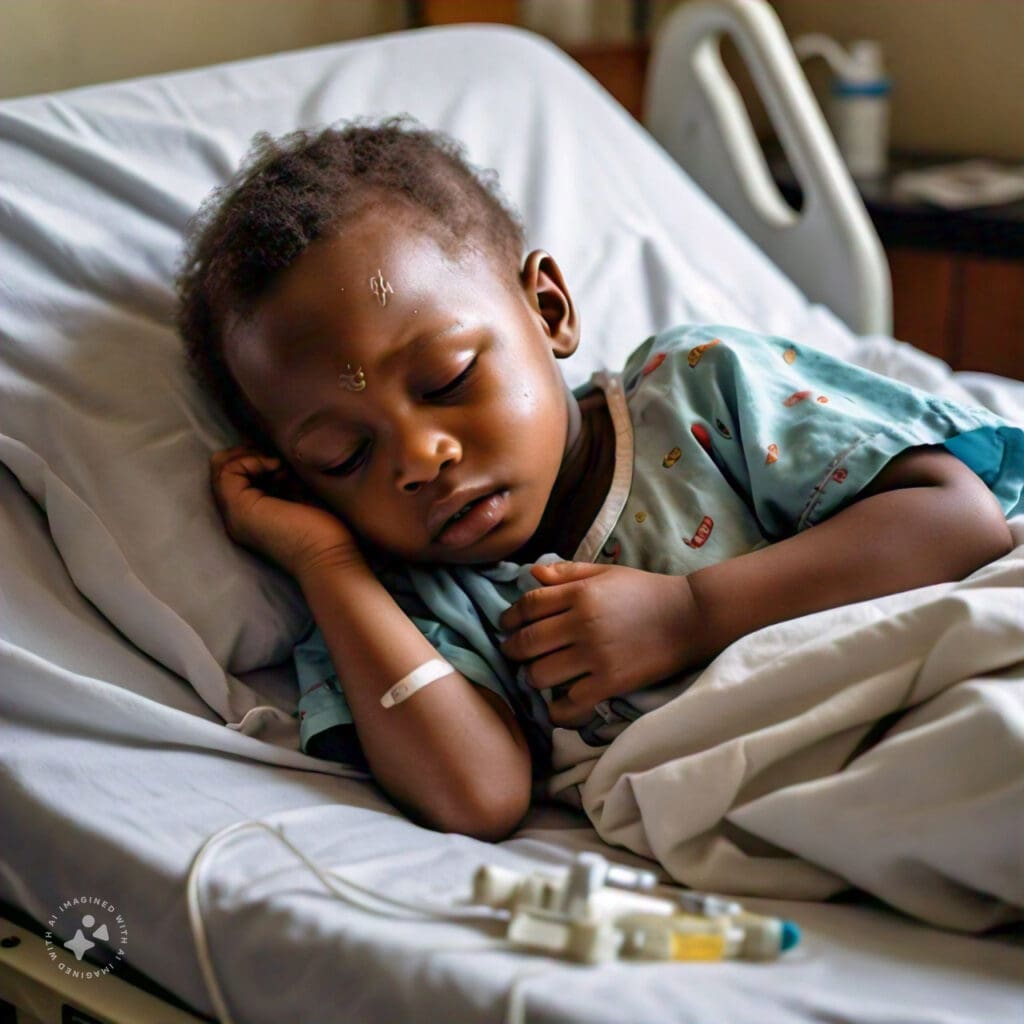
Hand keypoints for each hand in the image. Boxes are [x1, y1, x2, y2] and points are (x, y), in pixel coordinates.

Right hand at [210, 445, 362, 579]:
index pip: (234, 476)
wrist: (329, 558)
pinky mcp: (241, 509)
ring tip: (280, 467)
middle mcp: (236, 517)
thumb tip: (278, 454)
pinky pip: (229, 471)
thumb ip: (284, 480)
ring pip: (222, 467)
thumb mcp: (300, 496)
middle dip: (250, 453)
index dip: (255, 459)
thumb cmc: (326, 532)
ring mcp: (235, 514)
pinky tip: (277, 468)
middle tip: (279, 459)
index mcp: (251, 516)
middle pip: (222, 470)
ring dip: (252, 456)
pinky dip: (252, 460)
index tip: (284, 462)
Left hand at [499, 562, 703, 726]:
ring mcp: (595, 656)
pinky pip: (569, 704)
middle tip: (513, 653)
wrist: (690, 617)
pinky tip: (557, 704)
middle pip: (527, 642)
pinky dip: (557, 709)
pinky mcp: (610, 683)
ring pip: (540, 674)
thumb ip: (568, 573)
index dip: (510, 617)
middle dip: (513, 650)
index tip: (506, 624)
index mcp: (580, 594)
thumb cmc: (646, 591)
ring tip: (536, 676)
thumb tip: (531, 573)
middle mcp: (582, 624)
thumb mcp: (607, 573)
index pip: (528, 606)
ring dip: (532, 677)